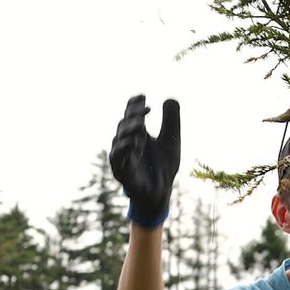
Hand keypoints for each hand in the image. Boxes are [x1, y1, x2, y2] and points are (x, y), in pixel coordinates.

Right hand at [110, 95, 180, 227]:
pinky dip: (125, 149)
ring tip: (141, 124)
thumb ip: (171, 121)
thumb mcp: (171, 141)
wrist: (162, 193)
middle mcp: (126, 144)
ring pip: (118, 140)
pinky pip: (118, 159)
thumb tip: (170, 98)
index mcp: (136, 134)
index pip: (130, 116)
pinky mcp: (122, 173)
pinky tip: (136, 142)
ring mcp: (122, 158)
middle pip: (124, 126)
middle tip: (146, 109)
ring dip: (129, 131)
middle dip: (133, 116)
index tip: (142, 96)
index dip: (134, 106)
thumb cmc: (163, 167)